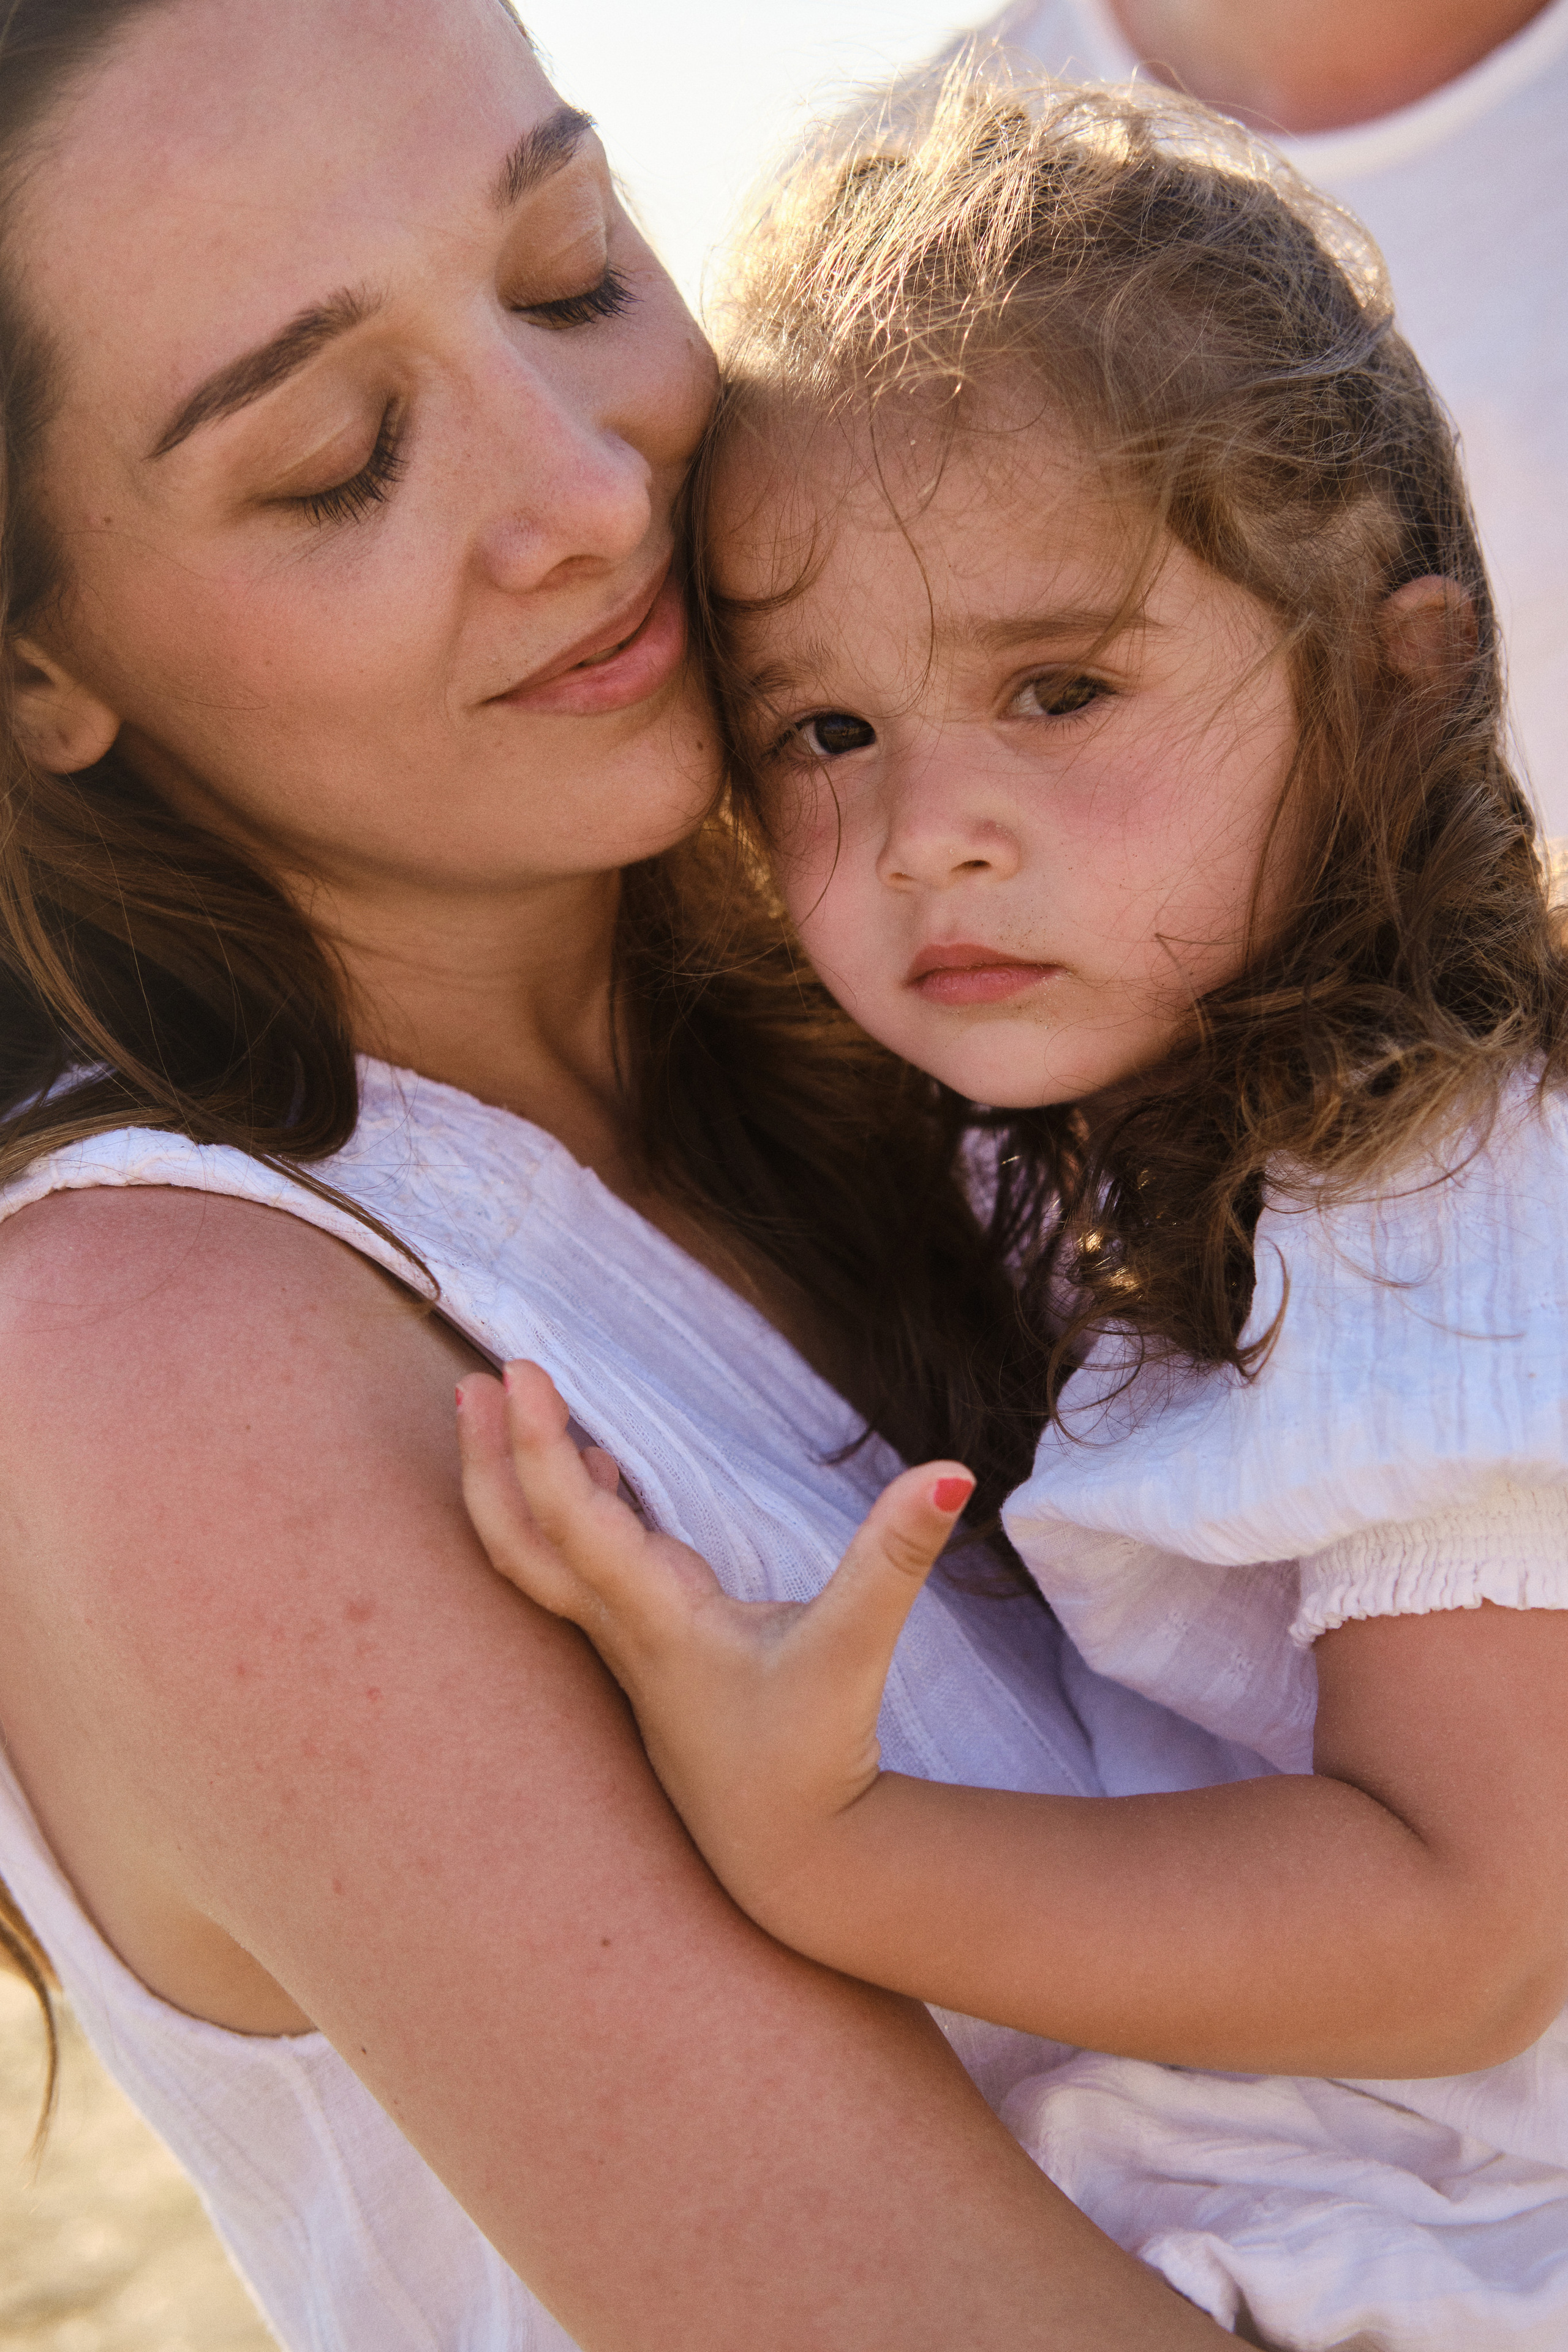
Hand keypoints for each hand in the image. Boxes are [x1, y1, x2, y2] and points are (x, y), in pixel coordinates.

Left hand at [456, 1360, 973, 1937]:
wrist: (791, 1858)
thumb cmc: (812, 1759)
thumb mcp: (857, 1649)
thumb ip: (896, 1557)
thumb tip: (951, 1472)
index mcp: (654, 1618)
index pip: (571, 1519)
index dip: (539, 1442)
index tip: (520, 1366)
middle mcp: (621, 1627)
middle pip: (519, 1540)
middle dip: (487, 1461)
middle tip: (473, 1382)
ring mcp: (628, 1641)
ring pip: (543, 1556)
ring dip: (518, 1483)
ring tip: (509, 1405)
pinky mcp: (651, 1651)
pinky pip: (586, 1567)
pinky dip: (576, 1509)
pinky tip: (598, 1471)